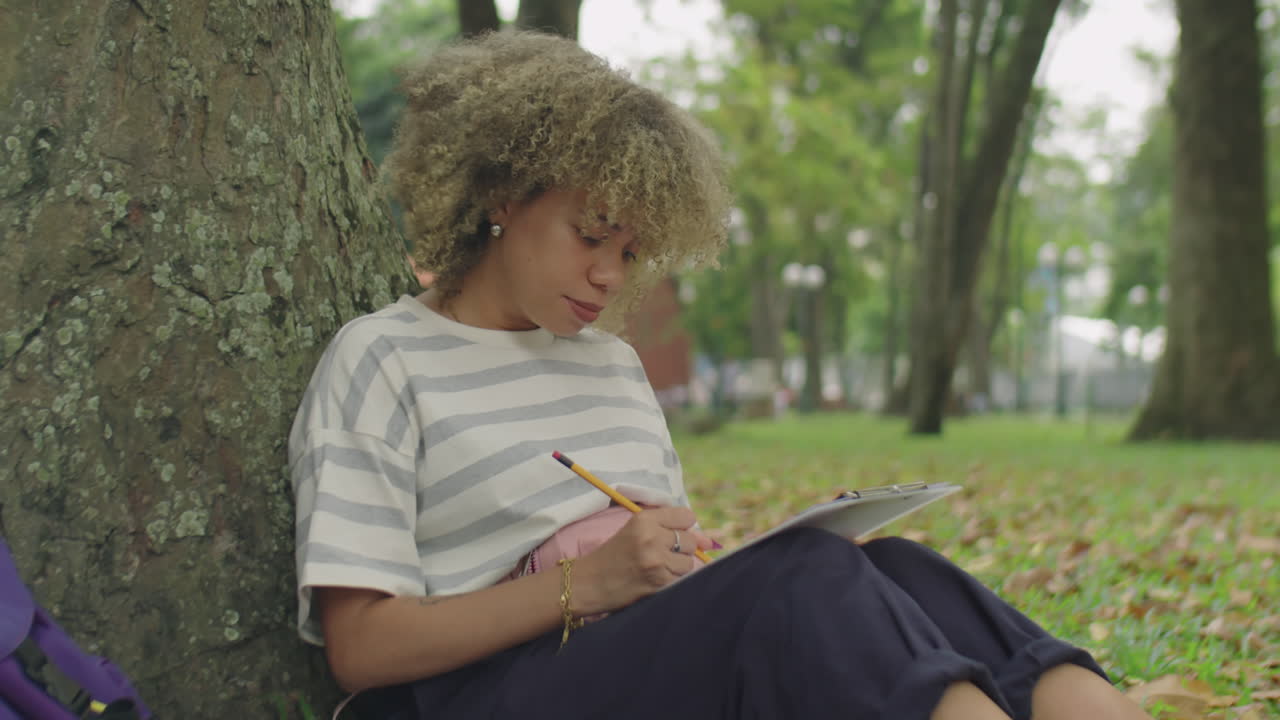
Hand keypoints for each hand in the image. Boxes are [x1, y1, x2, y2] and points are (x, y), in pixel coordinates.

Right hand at [571, 507, 712, 614]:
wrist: (590, 582)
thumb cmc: (614, 555)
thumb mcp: (636, 531)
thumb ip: (671, 529)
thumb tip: (710, 541)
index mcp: (644, 519)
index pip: (686, 516)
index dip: (682, 527)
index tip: (671, 535)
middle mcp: (651, 537)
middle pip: (690, 540)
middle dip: (680, 549)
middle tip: (659, 555)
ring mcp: (656, 561)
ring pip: (689, 562)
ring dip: (678, 568)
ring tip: (656, 568)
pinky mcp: (658, 583)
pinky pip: (682, 580)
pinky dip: (672, 582)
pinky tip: (655, 580)